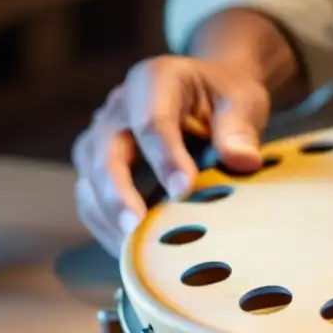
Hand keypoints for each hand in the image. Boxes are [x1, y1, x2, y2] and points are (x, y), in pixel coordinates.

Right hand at [72, 55, 269, 254]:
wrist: (208, 96)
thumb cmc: (225, 98)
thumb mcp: (242, 100)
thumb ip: (239, 128)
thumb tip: (242, 161)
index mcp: (154, 80)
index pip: (150, 121)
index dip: (165, 157)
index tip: (183, 190)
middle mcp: (119, 107)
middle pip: (105, 151)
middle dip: (118, 193)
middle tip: (135, 229)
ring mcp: (103, 136)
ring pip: (90, 177)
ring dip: (108, 215)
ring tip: (131, 251)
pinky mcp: (99, 166)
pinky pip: (91, 198)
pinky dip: (106, 226)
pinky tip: (130, 252)